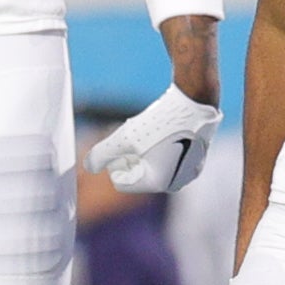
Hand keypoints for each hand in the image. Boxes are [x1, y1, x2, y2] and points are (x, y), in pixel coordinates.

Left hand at [86, 85, 220, 193]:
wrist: (196, 100)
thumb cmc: (160, 122)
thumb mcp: (123, 138)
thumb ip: (101, 155)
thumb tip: (88, 167)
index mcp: (160, 184)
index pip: (121, 182)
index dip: (114, 160)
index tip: (124, 142)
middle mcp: (178, 182)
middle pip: (137, 173)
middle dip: (130, 156)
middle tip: (137, 135)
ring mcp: (189, 169)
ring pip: (151, 162)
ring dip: (143, 149)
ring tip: (150, 131)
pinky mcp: (196, 156)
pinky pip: (167, 155)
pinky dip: (159, 144)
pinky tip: (164, 129)